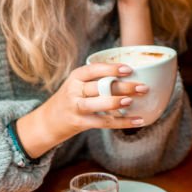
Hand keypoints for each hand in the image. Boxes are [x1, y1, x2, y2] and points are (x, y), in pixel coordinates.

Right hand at [16, 63, 150, 156]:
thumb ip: (98, 80)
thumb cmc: (72, 98)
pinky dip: (122, 122)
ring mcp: (76, 107)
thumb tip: (133, 75)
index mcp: (76, 76)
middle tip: (142, 87)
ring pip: (98, 103)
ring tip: (132, 101)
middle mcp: (74, 90)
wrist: (49, 121)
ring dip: (116, 102)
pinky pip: (103, 123)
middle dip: (122, 86)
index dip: (111, 69)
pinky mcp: (80, 123)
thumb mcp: (79, 84)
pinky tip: (137, 121)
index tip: (129, 69)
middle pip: (100, 86)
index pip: (94, 69)